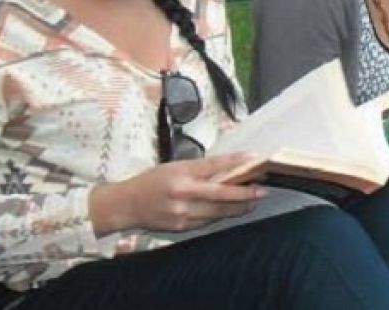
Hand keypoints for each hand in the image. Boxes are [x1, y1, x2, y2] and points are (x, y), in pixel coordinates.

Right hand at [90, 153, 265, 234]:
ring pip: (218, 211)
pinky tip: (231, 211)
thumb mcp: (175, 167)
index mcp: (181, 173)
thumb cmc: (151, 182)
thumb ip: (203, 168)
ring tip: (252, 201)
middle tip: (262, 189)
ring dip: (238, 206)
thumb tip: (231, 167)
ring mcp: (182, 212)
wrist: (125, 205)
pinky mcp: (181, 227)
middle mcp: (182, 193)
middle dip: (245, 192)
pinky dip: (221, 216)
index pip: (215, 166)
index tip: (255, 161)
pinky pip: (208, 221)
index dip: (238, 164)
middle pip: (221, 193)